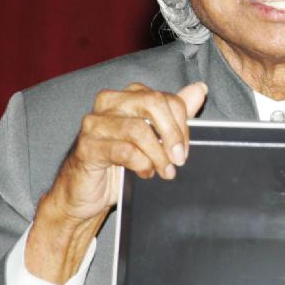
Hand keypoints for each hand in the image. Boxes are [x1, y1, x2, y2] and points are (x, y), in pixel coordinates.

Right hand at [25, 80, 207, 283]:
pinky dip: (141, 164)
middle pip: (152, 103)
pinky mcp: (87, 147)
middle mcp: (108, 103)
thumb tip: (199, 89)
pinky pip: (123, 150)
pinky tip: (145, 173)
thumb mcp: (152, 138)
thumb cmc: (119, 164)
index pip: (164, 97)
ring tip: (165, 172)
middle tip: (180, 159)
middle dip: (172, 133)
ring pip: (138, 129)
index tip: (185, 148)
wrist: (85, 195)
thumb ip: (173, 114)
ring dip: (158, 154)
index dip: (182, 123)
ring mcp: (94, 124)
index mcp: (127, 96)